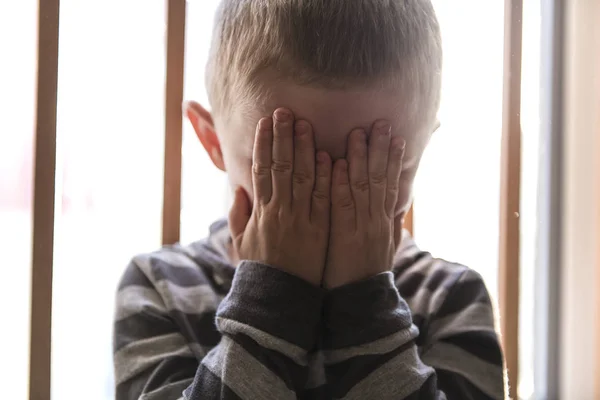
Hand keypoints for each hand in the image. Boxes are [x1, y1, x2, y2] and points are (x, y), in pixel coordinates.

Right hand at [228, 108, 332, 285]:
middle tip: (284, 111)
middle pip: (281, 166)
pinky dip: (325, 177)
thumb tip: (239, 190)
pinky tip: (326, 155)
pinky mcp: (320, 229)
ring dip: (304, 148)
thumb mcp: (243, 242)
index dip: (262, 144)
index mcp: (260, 212)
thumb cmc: (262, 269)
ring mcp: (300, 219)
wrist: (281, 298)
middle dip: (282, 137)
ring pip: (303, 177)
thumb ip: (239, 215)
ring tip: (305, 123)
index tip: (264, 122)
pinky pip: (323, 199)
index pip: (260, 169)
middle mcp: (279, 211)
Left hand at [323, 121, 405, 288]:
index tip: (397, 136)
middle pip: (379, 178)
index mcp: (384, 222)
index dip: (393, 159)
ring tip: (359, 132)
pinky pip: (342, 205)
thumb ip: (390, 227)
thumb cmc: (367, 275)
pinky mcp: (342, 235)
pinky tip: (339, 162)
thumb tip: (396, 209)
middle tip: (381, 123)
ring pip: (362, 186)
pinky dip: (340, 183)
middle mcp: (376, 220)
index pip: (391, 184)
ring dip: (360, 158)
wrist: (358, 304)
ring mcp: (360, 226)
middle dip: (380, 149)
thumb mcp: (385, 250)